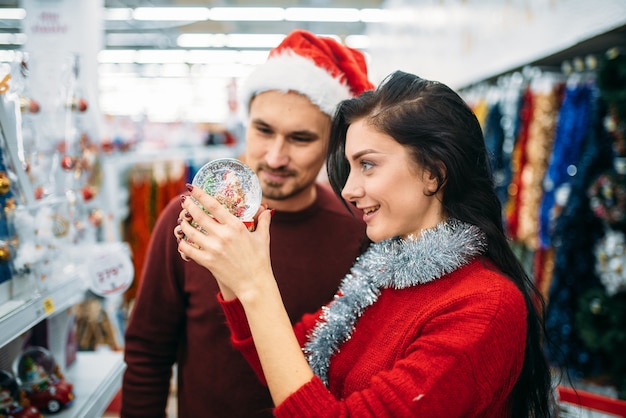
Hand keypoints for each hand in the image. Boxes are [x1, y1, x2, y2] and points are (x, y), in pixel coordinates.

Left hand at [175, 185, 273, 300]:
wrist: (254, 284)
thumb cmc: (260, 260)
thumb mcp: (263, 238)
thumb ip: (264, 221)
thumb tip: (266, 209)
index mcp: (236, 226)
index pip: (213, 205)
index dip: (200, 194)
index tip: (192, 188)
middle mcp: (223, 235)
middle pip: (198, 215)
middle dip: (188, 205)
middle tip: (184, 200)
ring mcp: (214, 249)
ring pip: (190, 232)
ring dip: (183, 224)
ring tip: (182, 220)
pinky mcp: (208, 261)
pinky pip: (189, 250)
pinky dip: (182, 244)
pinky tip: (181, 240)